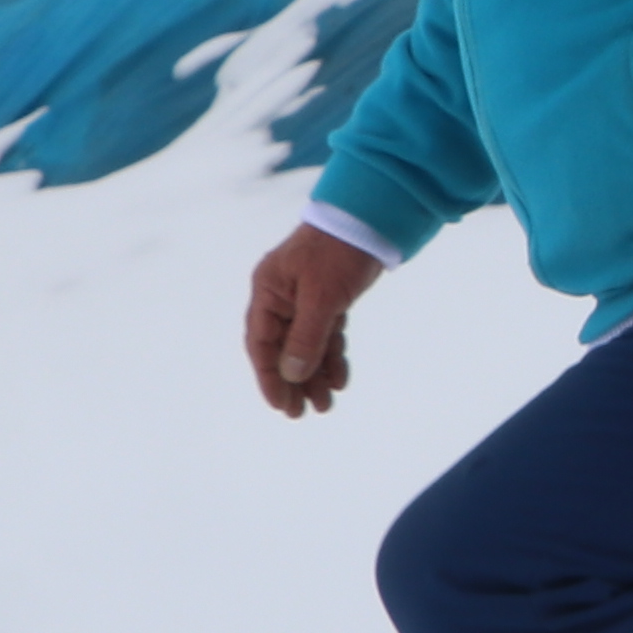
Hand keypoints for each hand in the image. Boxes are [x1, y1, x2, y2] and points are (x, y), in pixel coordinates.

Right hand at [245, 223, 383, 414]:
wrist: (371, 217)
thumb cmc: (339, 251)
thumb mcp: (322, 297)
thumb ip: (306, 337)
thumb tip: (293, 374)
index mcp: (268, 292)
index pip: (261, 344)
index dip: (269, 377)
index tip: (281, 405)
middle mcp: (282, 297)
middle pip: (283, 348)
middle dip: (293, 382)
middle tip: (302, 414)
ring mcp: (305, 298)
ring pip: (306, 344)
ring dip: (314, 375)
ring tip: (325, 405)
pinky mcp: (329, 298)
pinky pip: (326, 334)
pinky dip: (332, 356)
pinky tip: (339, 379)